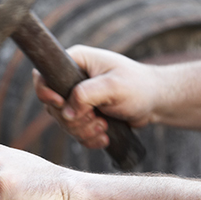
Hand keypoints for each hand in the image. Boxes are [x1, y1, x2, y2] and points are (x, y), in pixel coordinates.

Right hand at [34, 45, 159, 148]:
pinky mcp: (84, 114)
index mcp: (75, 61)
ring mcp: (77, 98)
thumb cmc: (139, 86)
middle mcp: (72, 79)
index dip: (46, 93)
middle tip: (97, 118)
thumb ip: (86, 95)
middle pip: (52, 106)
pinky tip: (104, 136)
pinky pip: (75, 132)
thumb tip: (66, 113)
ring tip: (104, 127)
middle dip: (74, 119)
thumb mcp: (113, 86)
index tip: (62, 104)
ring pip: (64, 122)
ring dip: (83, 130)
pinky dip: (88, 138)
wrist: (156, 101)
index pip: (44, 75)